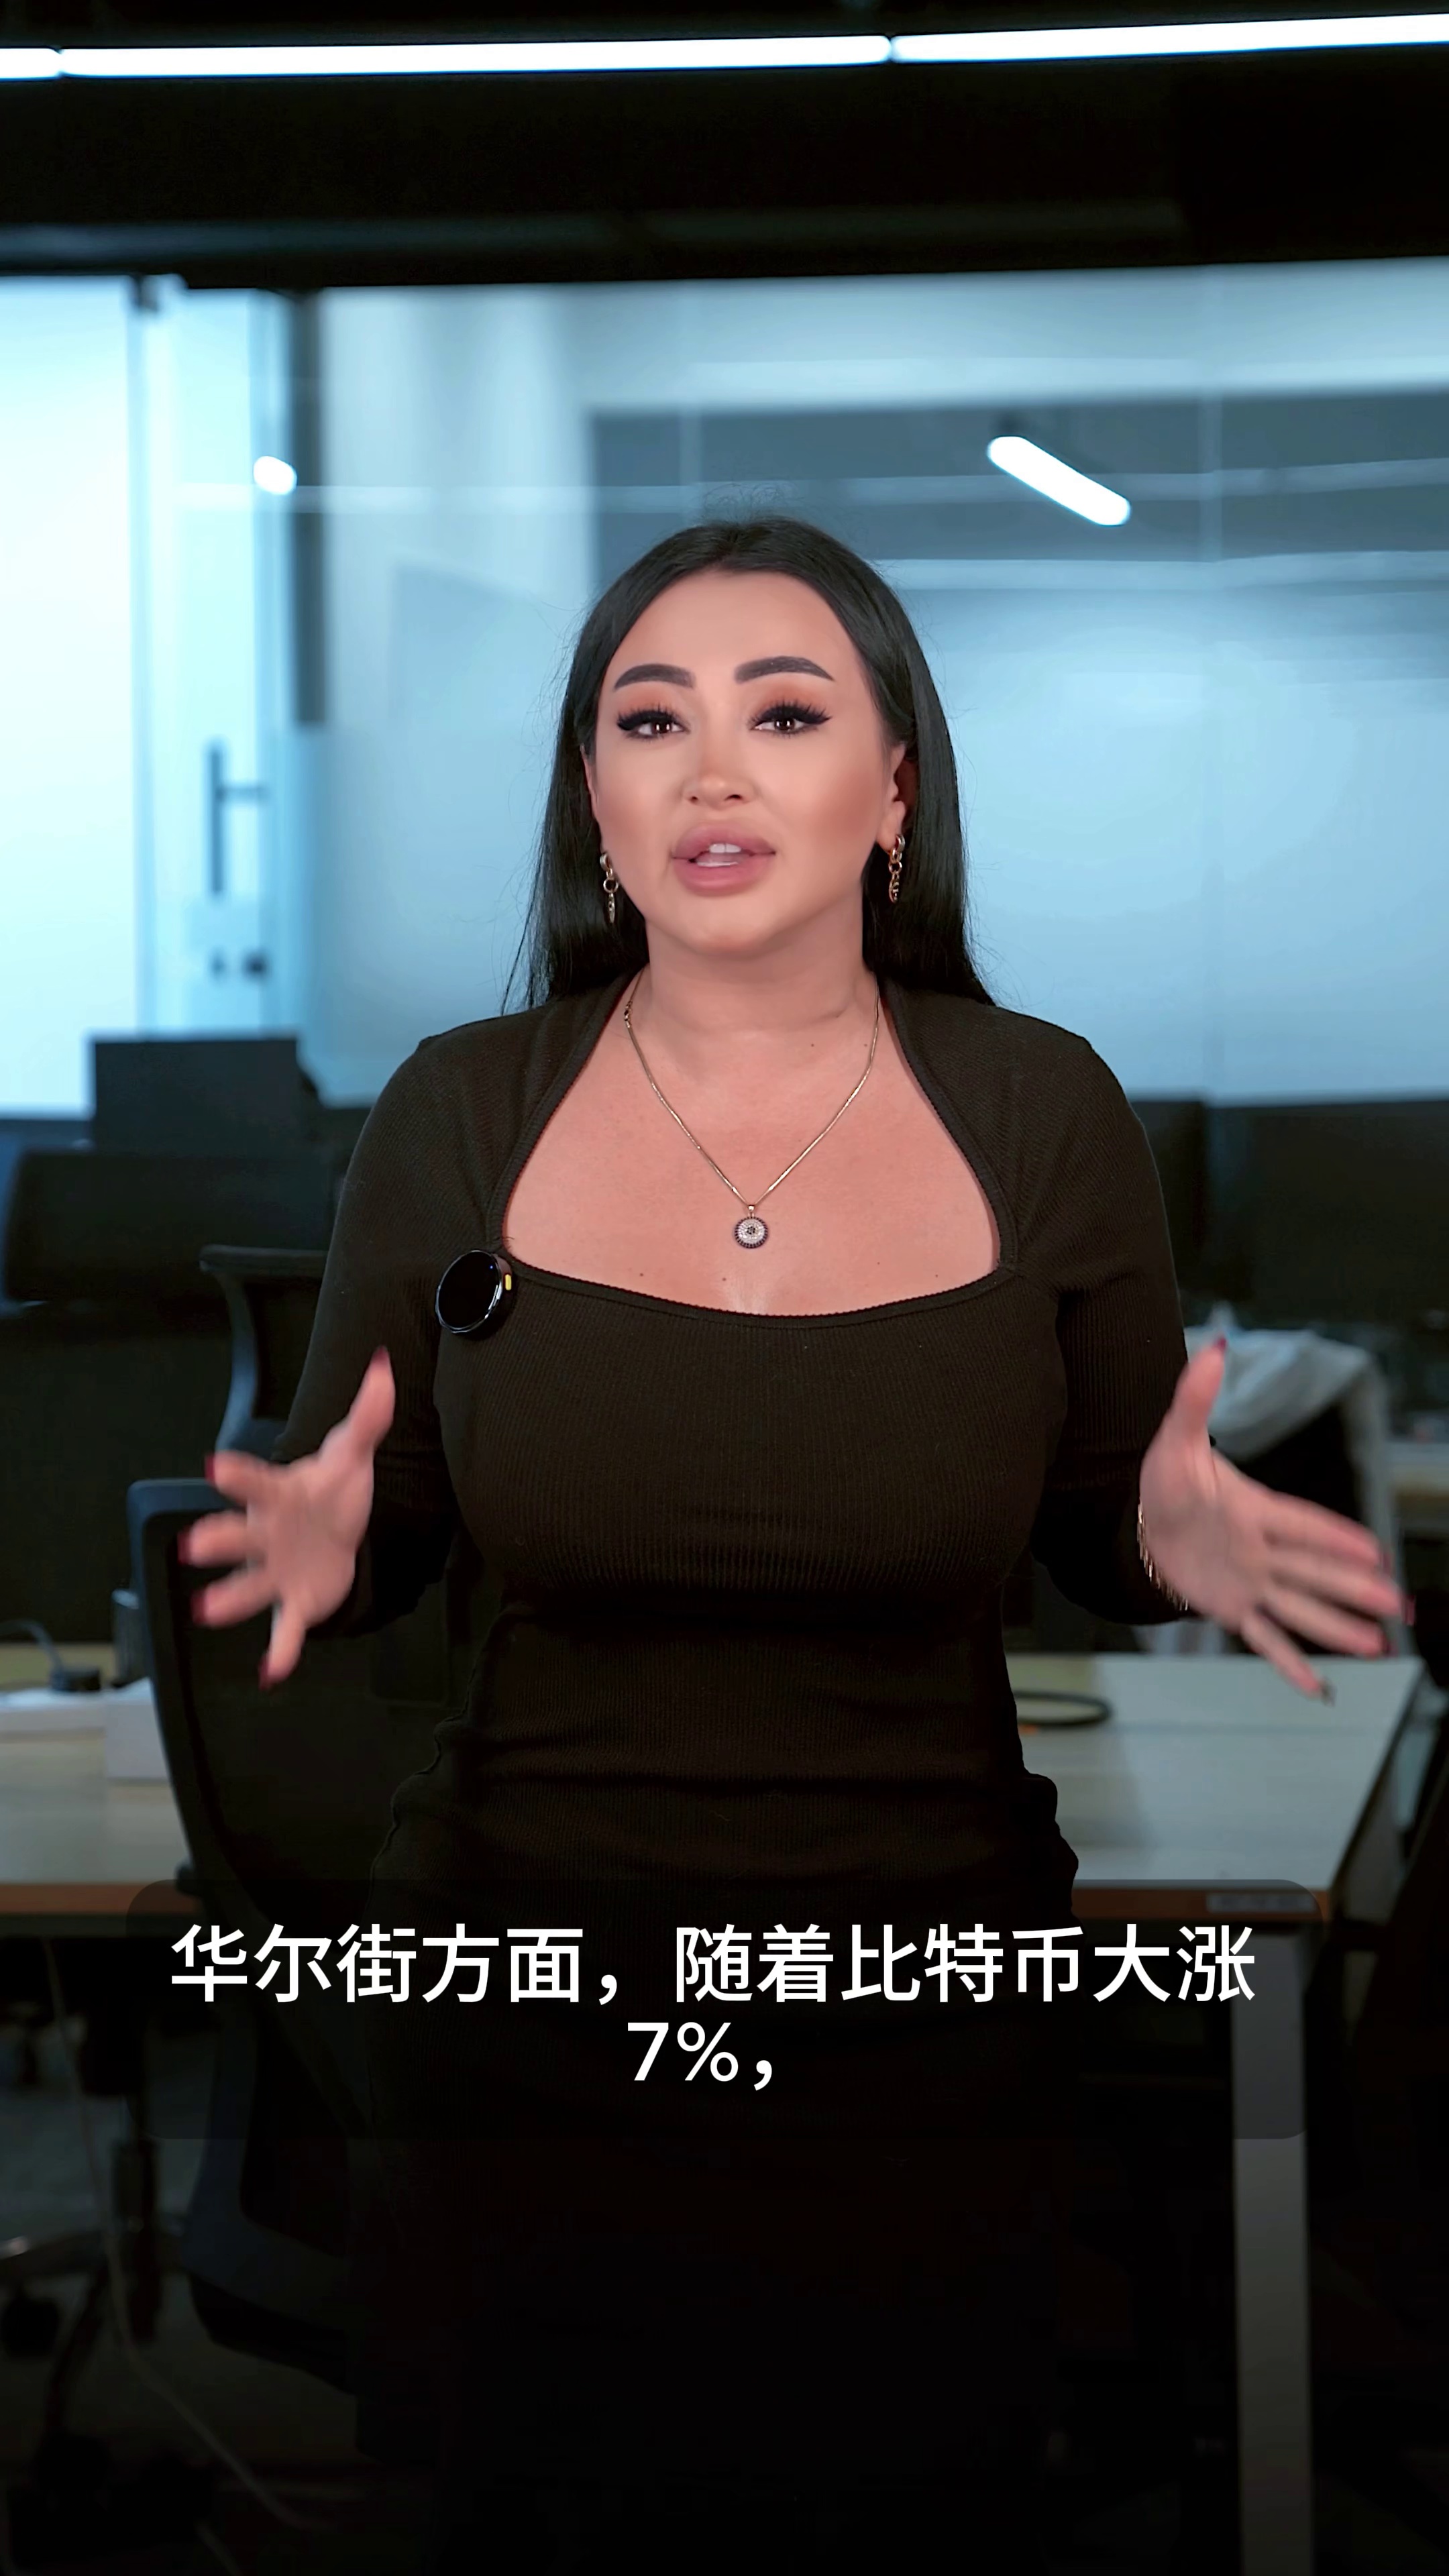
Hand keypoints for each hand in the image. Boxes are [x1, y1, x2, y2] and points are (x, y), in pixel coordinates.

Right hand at [177, 1348, 394, 1686]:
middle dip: (219, 1540)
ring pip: (250, 1586)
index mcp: (278, 1495)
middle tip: (196, 1545)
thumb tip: (385, 1367)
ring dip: (230, 1598)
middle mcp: (267, 1535)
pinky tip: (272, 1671)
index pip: (255, 1481)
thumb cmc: (332, 1493)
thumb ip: (367, 1414)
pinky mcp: (295, 1604)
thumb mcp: (351, 1454)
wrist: (340, 1537)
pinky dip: (281, 1650)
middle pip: (239, 1535)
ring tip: (207, 1609)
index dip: (237, 1474)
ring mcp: (276, 1572)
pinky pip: (285, 1629)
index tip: (214, 1466)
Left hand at [1137, 1340, 1408, 1697]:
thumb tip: (1214, 1346)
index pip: (1301, 1524)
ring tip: (1376, 1644)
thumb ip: (1195, 1398)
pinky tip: (1318, 1686)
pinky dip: (1289, 1663)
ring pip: (1299, 1607)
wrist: (1139, 1526)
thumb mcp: (1176, 1439)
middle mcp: (1261, 1550)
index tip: (1373, 1549)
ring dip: (1335, 1625)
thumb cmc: (1167, 1481)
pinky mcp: (1232, 1609)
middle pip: (1312, 1571)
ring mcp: (1250, 1583)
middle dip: (1352, 1587)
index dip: (1334, 1536)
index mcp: (1255, 1510)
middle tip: (1397, 1604)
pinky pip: (1264, 1638)